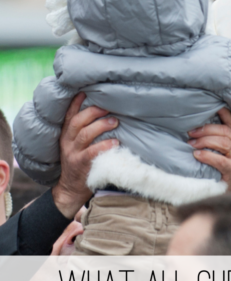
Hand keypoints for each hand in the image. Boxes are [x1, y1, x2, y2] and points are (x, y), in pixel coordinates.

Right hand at [52, 93, 118, 218]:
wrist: (70, 190)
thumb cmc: (79, 164)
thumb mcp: (76, 146)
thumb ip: (84, 131)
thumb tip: (104, 113)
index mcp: (66, 135)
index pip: (69, 115)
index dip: (76, 102)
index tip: (84, 91)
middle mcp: (67, 142)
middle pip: (77, 121)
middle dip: (93, 111)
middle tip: (108, 107)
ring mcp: (73, 154)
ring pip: (85, 135)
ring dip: (101, 126)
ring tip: (115, 121)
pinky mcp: (81, 165)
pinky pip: (92, 152)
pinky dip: (104, 146)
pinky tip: (115, 142)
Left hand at [188, 108, 230, 192]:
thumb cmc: (223, 169)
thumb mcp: (221, 151)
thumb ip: (215, 138)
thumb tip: (195, 127)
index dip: (223, 112)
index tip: (211, 106)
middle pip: (225, 131)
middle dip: (206, 129)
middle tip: (191, 133)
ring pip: (223, 143)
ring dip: (204, 141)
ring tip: (191, 144)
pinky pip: (220, 160)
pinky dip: (206, 156)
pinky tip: (197, 155)